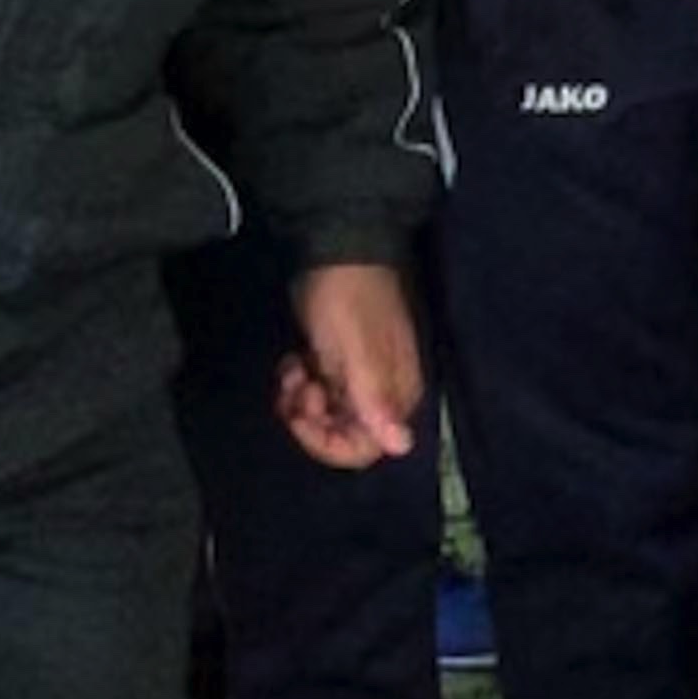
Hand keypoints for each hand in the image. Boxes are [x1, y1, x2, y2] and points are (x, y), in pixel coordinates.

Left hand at [276, 258, 428, 467]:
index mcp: (394, 394)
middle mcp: (381, 393)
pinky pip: (316, 394)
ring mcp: (358, 378)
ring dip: (300, 399)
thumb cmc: (349, 298)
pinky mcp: (338, 364)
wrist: (338, 250)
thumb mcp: (356, 351)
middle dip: (310, 418)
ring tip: (295, 368)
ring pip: (325, 415)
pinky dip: (299, 383)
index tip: (304, 416)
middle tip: (299, 386)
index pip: (367, 448)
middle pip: (343, 434)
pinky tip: (296, 360)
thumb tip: (402, 446)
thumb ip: (375, 399)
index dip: (330, 442)